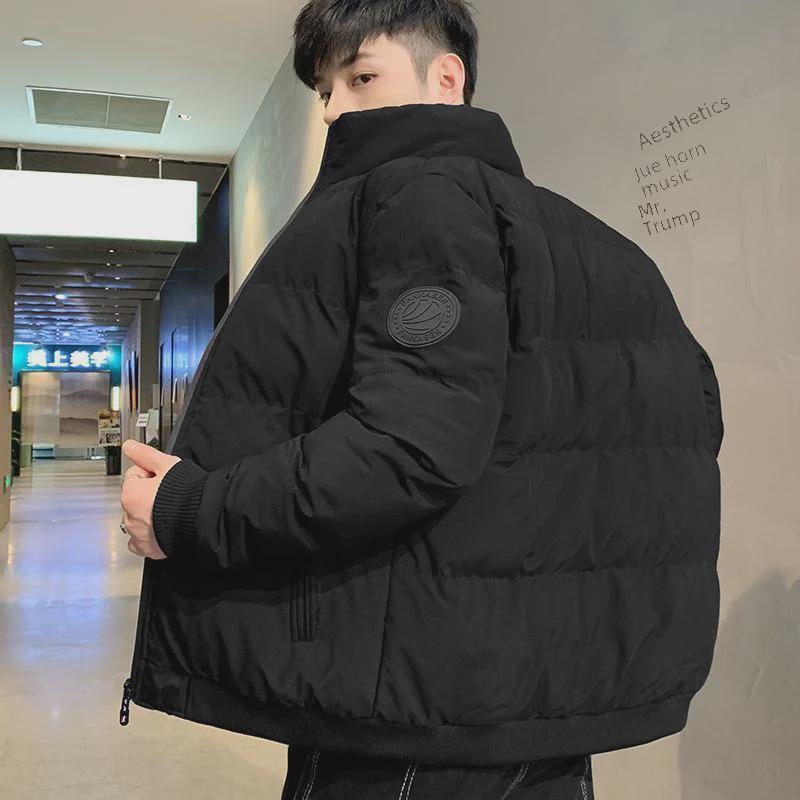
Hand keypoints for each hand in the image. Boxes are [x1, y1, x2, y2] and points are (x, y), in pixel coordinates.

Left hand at [120, 439, 180, 558]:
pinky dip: (149, 536)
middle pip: (136, 499)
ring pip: (138, 520)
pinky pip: (142, 542)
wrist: (203, 518)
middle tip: (169, 493)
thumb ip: (145, 454)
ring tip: (170, 510)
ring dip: (149, 515)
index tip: (165, 476)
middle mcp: (130, 516)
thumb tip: (130, 447)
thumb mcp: (167, 464)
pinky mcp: (150, 549)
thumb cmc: (187, 492)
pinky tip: (162, 529)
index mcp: (131, 494)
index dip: (152, 473)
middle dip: (149, 495)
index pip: (134, 476)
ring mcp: (139, 535)